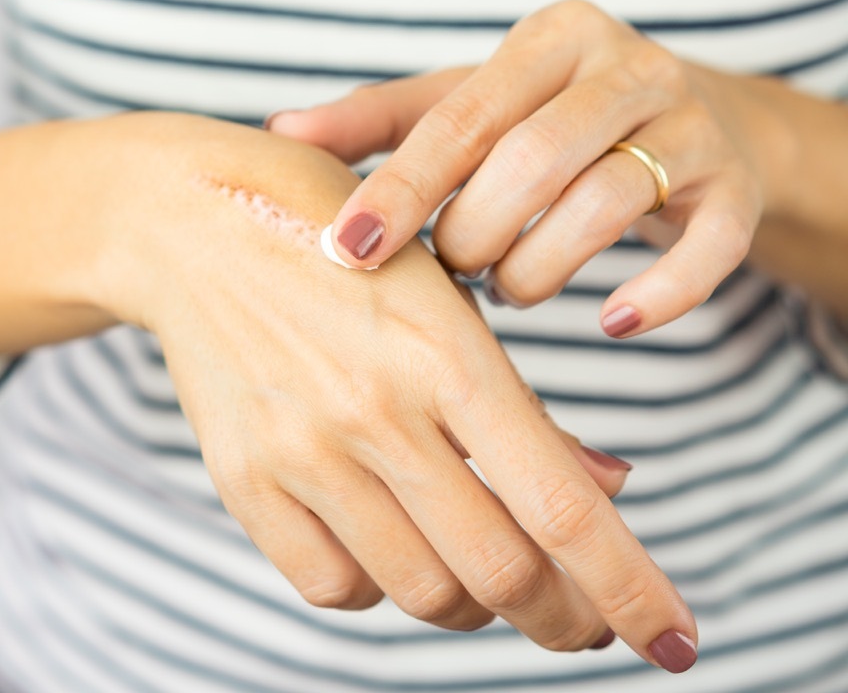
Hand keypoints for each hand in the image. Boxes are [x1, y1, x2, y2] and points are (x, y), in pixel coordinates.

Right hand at [104, 114, 695, 670]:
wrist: (192, 225)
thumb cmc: (340, 245)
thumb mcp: (447, 299)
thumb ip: (523, 405)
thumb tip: (606, 489)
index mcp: (446, 355)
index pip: (562, 508)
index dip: (632, 590)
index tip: (675, 643)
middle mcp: (374, 413)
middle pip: (501, 573)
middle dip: (566, 616)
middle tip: (582, 619)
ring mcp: (300, 453)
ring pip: (423, 592)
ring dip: (474, 602)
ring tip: (482, 571)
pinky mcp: (243, 481)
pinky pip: (332, 588)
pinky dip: (380, 588)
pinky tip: (392, 546)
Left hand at [267, 0, 767, 337]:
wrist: (692, 123)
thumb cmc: (545, 121)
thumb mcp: (466, 106)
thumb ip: (380, 120)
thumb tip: (280, 132)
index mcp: (549, 40)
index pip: (460, 118)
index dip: (400, 189)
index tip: (345, 250)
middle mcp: (625, 68)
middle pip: (533, 159)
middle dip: (473, 235)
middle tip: (450, 271)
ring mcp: (689, 127)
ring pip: (606, 203)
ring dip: (538, 269)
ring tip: (507, 289)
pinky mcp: (734, 191)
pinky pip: (707, 250)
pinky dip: (659, 295)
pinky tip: (613, 322)